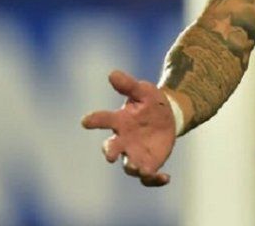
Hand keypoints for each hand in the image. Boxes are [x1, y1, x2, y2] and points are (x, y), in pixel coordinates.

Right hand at [81, 70, 176, 186]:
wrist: (168, 117)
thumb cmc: (151, 103)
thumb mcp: (143, 91)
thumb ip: (129, 85)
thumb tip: (112, 73)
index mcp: (120, 121)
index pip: (104, 119)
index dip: (94, 120)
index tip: (85, 121)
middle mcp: (123, 140)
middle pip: (112, 148)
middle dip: (110, 151)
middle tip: (110, 155)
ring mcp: (134, 153)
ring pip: (128, 165)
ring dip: (133, 167)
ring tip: (140, 168)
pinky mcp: (148, 163)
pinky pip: (148, 176)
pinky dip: (155, 180)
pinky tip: (166, 178)